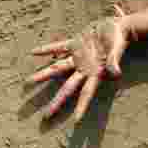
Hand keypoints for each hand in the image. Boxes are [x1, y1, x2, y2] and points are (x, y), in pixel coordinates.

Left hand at [29, 4, 134, 121]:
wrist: (117, 27)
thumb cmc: (119, 39)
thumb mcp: (117, 50)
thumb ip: (114, 61)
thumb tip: (116, 73)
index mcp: (95, 72)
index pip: (87, 93)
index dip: (82, 106)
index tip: (76, 121)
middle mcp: (84, 68)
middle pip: (67, 88)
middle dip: (57, 101)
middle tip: (45, 116)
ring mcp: (77, 57)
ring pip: (57, 68)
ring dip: (43, 75)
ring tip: (28, 82)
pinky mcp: (74, 44)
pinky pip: (57, 47)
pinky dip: (46, 50)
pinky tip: (34, 52)